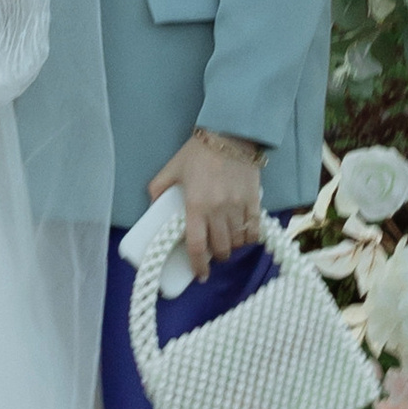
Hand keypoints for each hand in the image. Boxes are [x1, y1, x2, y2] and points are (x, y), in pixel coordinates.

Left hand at [151, 129, 265, 281]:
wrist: (230, 133)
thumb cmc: (198, 152)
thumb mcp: (172, 168)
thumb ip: (158, 188)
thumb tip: (152, 206)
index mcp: (196, 205)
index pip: (197, 245)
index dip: (198, 265)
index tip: (200, 274)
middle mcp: (218, 210)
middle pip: (220, 248)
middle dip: (216, 256)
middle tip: (212, 253)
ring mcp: (238, 206)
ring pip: (238, 242)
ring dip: (232, 248)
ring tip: (227, 243)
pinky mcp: (254, 201)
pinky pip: (255, 230)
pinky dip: (250, 238)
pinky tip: (244, 237)